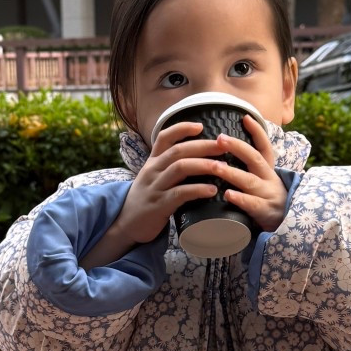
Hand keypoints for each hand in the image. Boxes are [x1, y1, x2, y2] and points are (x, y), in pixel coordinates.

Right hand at [80, 120, 225, 267]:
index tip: (201, 126)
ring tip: (223, 167)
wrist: (126, 224)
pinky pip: (180, 193)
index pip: (164, 137)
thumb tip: (200, 159)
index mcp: (152, 162)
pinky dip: (197, 190)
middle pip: (178, 150)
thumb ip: (171, 167)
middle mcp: (152, 170)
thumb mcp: (154, 178)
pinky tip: (212, 190)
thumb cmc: (147, 200)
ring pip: (179, 168)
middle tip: (224, 146)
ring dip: (203, 165)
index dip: (182, 128)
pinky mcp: (159, 205)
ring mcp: (155, 187)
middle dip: (203, 146)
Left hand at [216, 114, 289, 232]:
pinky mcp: (264, 212)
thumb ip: (250, 166)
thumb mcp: (264, 180)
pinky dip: (240, 199)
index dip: (256, 131)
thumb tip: (229, 147)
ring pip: (249, 181)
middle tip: (220, 138)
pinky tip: (228, 194)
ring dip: (232, 173)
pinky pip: (252, 204)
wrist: (287, 225)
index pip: (264, 146)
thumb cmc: (268, 199)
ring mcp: (267, 195)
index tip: (245, 117)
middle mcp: (269, 179)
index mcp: (268, 169)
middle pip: (254, 159)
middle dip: (237, 147)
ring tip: (215, 166)